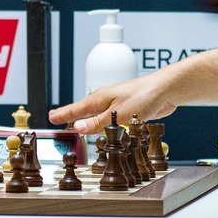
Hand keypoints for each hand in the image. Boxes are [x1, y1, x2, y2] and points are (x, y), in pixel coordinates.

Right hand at [49, 70, 178, 134]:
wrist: (165, 90)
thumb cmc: (144, 96)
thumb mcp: (117, 114)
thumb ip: (98, 123)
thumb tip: (78, 128)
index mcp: (99, 99)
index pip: (75, 109)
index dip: (63, 115)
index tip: (51, 118)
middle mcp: (105, 100)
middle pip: (82, 110)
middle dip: (70, 116)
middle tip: (57, 120)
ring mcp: (115, 103)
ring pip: (95, 114)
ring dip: (84, 120)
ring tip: (74, 125)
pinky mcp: (125, 109)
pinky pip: (107, 117)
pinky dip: (99, 122)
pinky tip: (100, 126)